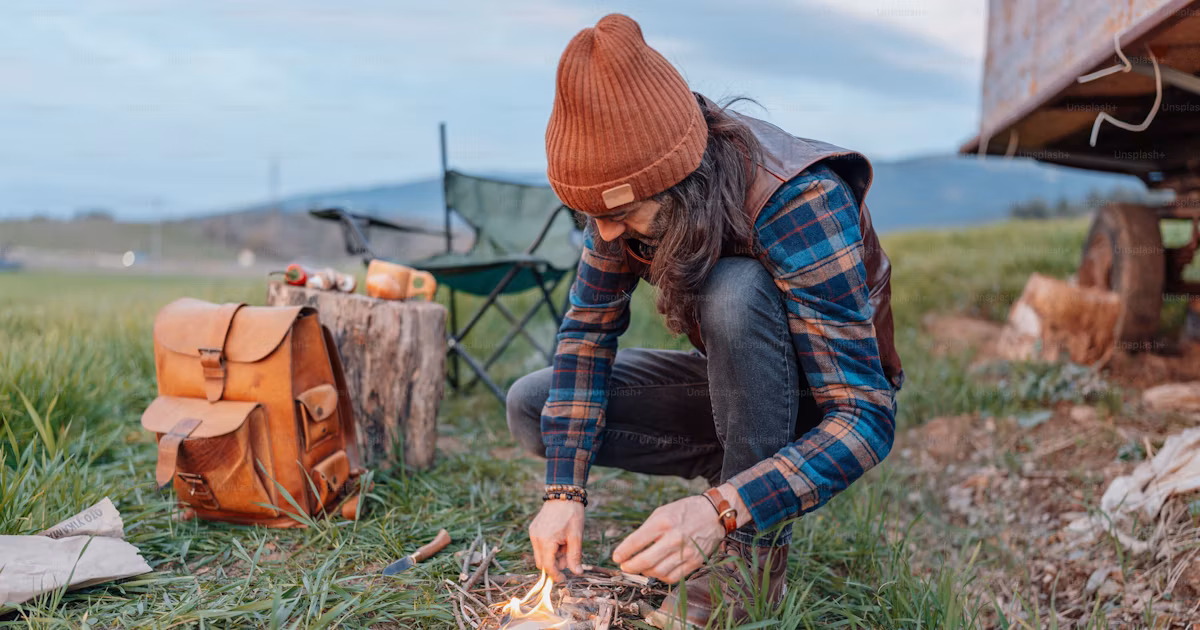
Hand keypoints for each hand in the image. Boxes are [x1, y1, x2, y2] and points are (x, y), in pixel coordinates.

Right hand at [528, 499, 585, 581]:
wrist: (564, 495)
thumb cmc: (572, 515)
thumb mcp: (576, 537)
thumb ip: (575, 556)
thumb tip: (577, 573)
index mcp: (546, 541)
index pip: (548, 566)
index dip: (556, 575)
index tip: (565, 579)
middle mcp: (536, 538)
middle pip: (542, 563)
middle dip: (555, 565)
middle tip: (568, 556)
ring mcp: (533, 533)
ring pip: (540, 554)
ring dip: (551, 556)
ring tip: (565, 544)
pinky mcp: (533, 529)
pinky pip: (538, 545)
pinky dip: (548, 548)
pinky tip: (559, 538)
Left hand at [610, 495, 726, 583]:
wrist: (714, 513)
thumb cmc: (684, 511)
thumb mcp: (662, 512)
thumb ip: (647, 530)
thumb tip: (630, 549)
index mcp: (663, 522)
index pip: (636, 541)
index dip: (623, 552)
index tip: (617, 557)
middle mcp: (674, 537)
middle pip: (645, 561)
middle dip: (630, 567)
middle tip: (624, 567)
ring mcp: (685, 551)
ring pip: (658, 572)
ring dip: (644, 573)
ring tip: (639, 569)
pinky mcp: (695, 561)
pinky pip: (673, 577)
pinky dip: (660, 577)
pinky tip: (656, 572)